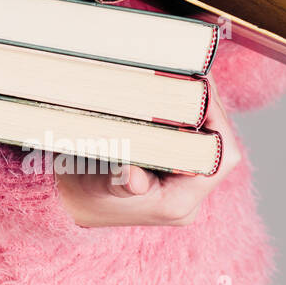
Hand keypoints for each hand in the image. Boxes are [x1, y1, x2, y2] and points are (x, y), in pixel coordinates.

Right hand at [54, 90, 240, 226]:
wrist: (67, 208)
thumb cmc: (81, 196)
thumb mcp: (96, 185)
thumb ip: (119, 182)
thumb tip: (135, 178)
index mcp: (177, 204)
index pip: (219, 160)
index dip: (218, 121)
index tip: (201, 90)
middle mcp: (187, 198)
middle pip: (216, 147)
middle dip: (209, 110)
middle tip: (195, 76)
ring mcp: (182, 187)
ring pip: (206, 143)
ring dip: (199, 113)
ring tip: (188, 81)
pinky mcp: (173, 176)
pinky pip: (192, 144)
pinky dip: (188, 120)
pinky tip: (177, 98)